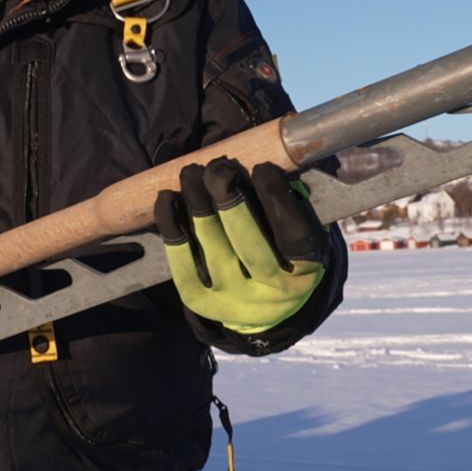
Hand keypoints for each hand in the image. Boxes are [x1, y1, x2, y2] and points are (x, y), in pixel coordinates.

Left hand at [156, 159, 327, 333]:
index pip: (292, 235)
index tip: (262, 167)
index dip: (275, 199)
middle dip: (231, 202)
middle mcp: (270, 293)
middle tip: (219, 169)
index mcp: (304, 273)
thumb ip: (286, 204)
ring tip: (191, 173)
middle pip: (248, 245)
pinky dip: (171, 227)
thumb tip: (259, 161)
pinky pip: (181, 262)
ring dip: (198, 206)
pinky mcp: (199, 302)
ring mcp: (233, 299)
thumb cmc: (283, 253)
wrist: (264, 308)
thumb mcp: (298, 232)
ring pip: (213, 250)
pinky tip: (167, 198)